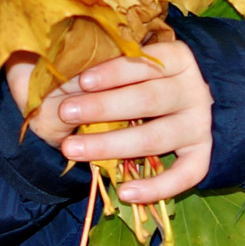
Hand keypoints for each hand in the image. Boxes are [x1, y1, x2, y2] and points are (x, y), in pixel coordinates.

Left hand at [4, 35, 211, 203]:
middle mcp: (193, 89)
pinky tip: (125, 193)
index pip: (146, 62)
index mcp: (176, 57)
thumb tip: (43, 51)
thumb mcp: (120, 58)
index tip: (81, 80)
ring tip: (71, 148)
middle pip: (149, 99)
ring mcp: (199, 124)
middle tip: (64, 112)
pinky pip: (185, 175)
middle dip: (104, 107)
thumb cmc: (138, 78)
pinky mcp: (201, 154)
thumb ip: (90, 53)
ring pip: (157, 138)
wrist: (185, 102)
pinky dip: (157, 188)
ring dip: (112, 145)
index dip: (113, 71)